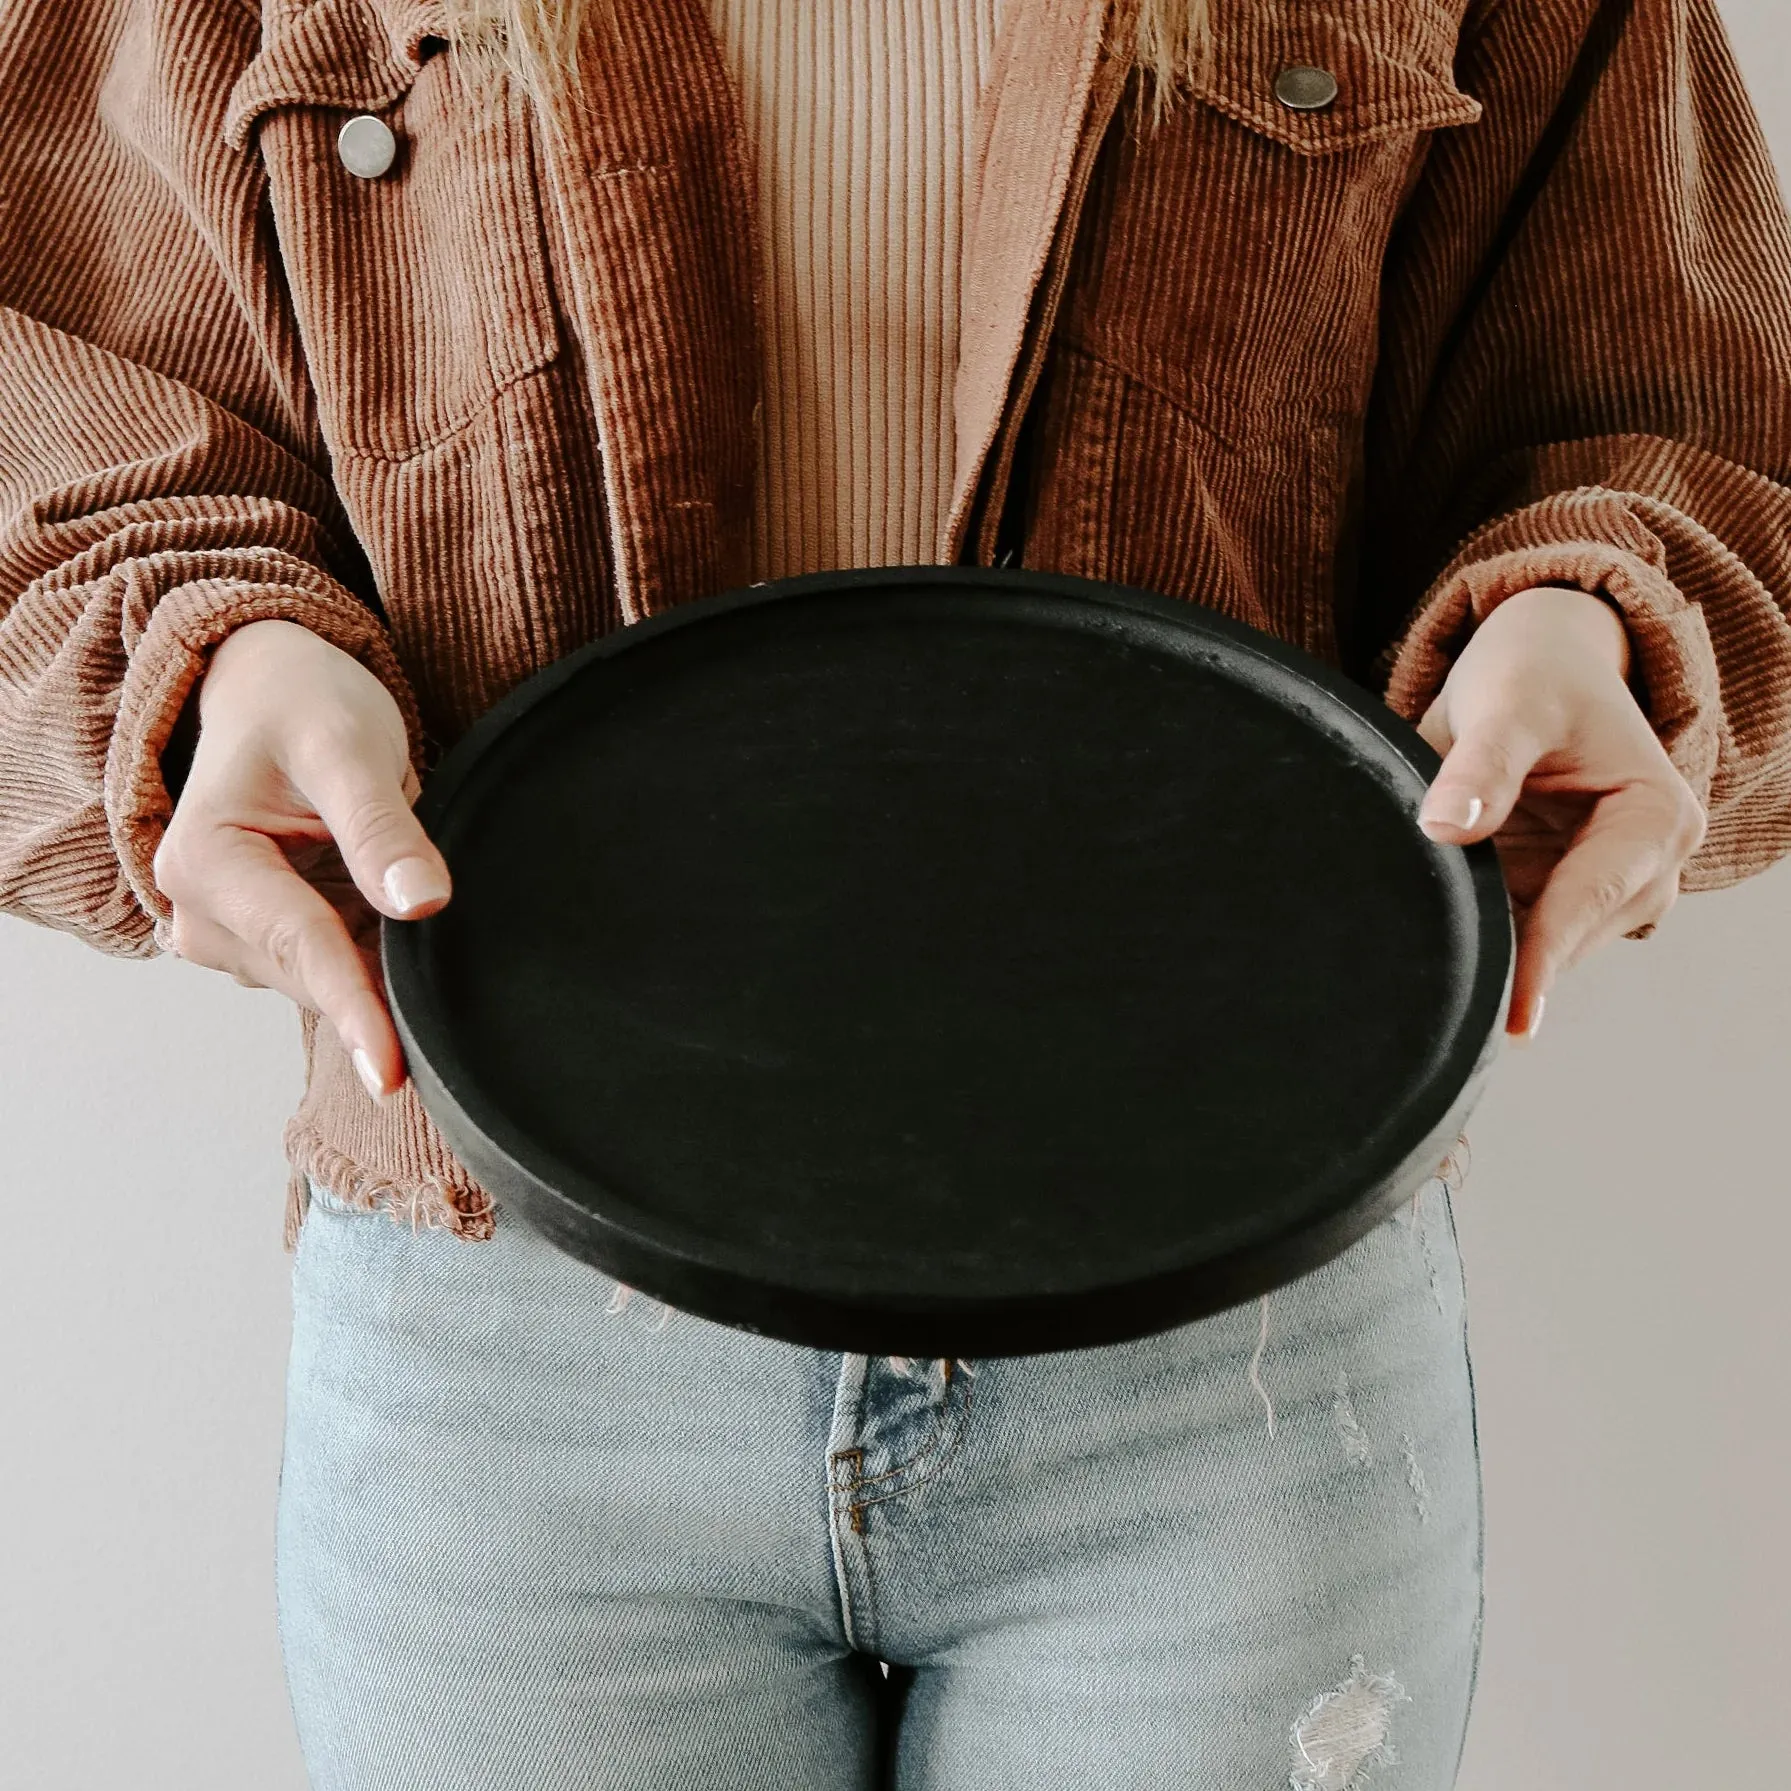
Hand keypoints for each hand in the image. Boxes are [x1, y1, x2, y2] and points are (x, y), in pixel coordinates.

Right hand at [151, 619, 450, 1098]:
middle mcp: (204, 912)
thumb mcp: (346, 745)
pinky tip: (409, 931)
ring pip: (331, 981)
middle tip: (460, 949)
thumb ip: (381, 827)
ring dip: (385, 965)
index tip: (393, 1073)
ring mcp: (236, 933)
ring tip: (424, 911)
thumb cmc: (303, 704)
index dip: (357, 1011)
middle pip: (319, 975)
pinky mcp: (271, 939)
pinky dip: (379, 958)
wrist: (274, 690)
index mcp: (206, 862)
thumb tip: (422, 903)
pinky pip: (339, 967)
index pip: (302, 948)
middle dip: (387, 979)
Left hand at [1411, 586, 1707, 1041]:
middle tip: (1433, 995)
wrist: (1538, 665)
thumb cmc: (1535, 676)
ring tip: (1424, 972)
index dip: (1544, 958)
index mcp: (1656, 819)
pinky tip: (1431, 944)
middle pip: (1569, 937)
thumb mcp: (1510, 704)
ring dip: (1488, 950)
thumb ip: (1481, 764)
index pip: (1591, 901)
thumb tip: (1446, 827)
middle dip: (1507, 962)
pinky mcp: (1556, 895)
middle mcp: (1645, 866)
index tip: (1512, 1016)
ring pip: (1540, 946)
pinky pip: (1517, 932)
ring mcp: (1602, 889)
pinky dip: (1478, 935)